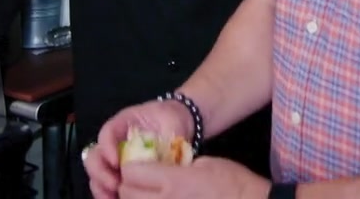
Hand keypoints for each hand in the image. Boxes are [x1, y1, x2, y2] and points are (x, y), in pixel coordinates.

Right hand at [84, 99, 193, 198]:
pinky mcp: (121, 174)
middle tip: (114, 184)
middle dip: (100, 172)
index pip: (107, 133)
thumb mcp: (172, 119)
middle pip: (94, 155)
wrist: (177, 125)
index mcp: (123, 123)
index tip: (116, 162)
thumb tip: (170, 150)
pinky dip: (107, 193)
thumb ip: (170, 132)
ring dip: (101, 186)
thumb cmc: (171, 118)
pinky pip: (106, 185)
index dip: (107, 147)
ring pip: (97, 173)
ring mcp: (115, 159)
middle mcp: (114, 142)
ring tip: (112, 197)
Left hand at [119, 156, 270, 198]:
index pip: (132, 173)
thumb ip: (178, 166)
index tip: (137, 167)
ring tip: (146, 195)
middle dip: (128, 186)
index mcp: (174, 181)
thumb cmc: (233, 182)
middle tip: (139, 183)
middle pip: (126, 194)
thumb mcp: (205, 163)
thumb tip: (163, 168)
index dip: (131, 167)